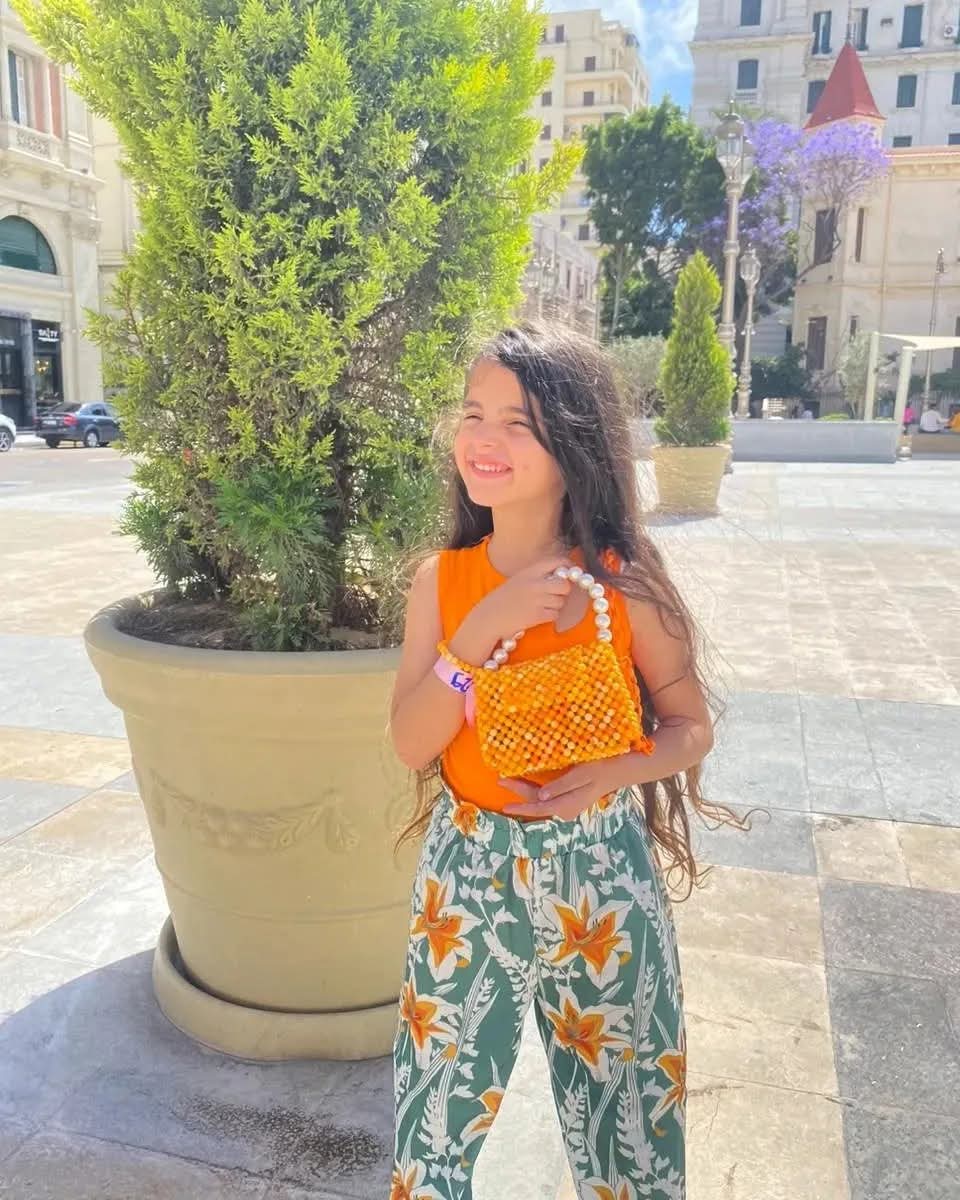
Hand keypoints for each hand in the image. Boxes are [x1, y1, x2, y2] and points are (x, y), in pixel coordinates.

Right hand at [471, 556, 572, 644]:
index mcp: (529, 571)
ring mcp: (537, 600)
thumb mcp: (518, 579)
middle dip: (564, 590)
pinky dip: (550, 616)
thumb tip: (561, 574)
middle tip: (556, 594)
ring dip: (555, 605)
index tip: (569, 572)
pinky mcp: (537, 615)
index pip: (557, 562)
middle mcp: (535, 584)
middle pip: (564, 584)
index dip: (567, 567)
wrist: (489, 617)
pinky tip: (539, 615)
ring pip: (561, 601)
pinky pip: (555, 614)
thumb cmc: (503, 599)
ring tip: (541, 606)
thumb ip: (537, 575)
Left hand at [499, 757, 625, 820]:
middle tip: (500, 779)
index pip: (537, 805)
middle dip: (519, 793)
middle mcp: (565, 809)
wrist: (621, 770)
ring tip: (509, 780)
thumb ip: (561, 786)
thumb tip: (541, 797)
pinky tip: (528, 781)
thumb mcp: (582, 775)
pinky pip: (548, 796)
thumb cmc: (602, 769)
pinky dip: (536, 789)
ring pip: (541, 799)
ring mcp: (568, 805)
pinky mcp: (569, 799)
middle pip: (537, 802)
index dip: (520, 803)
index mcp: (567, 806)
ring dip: (525, 791)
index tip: (504, 803)